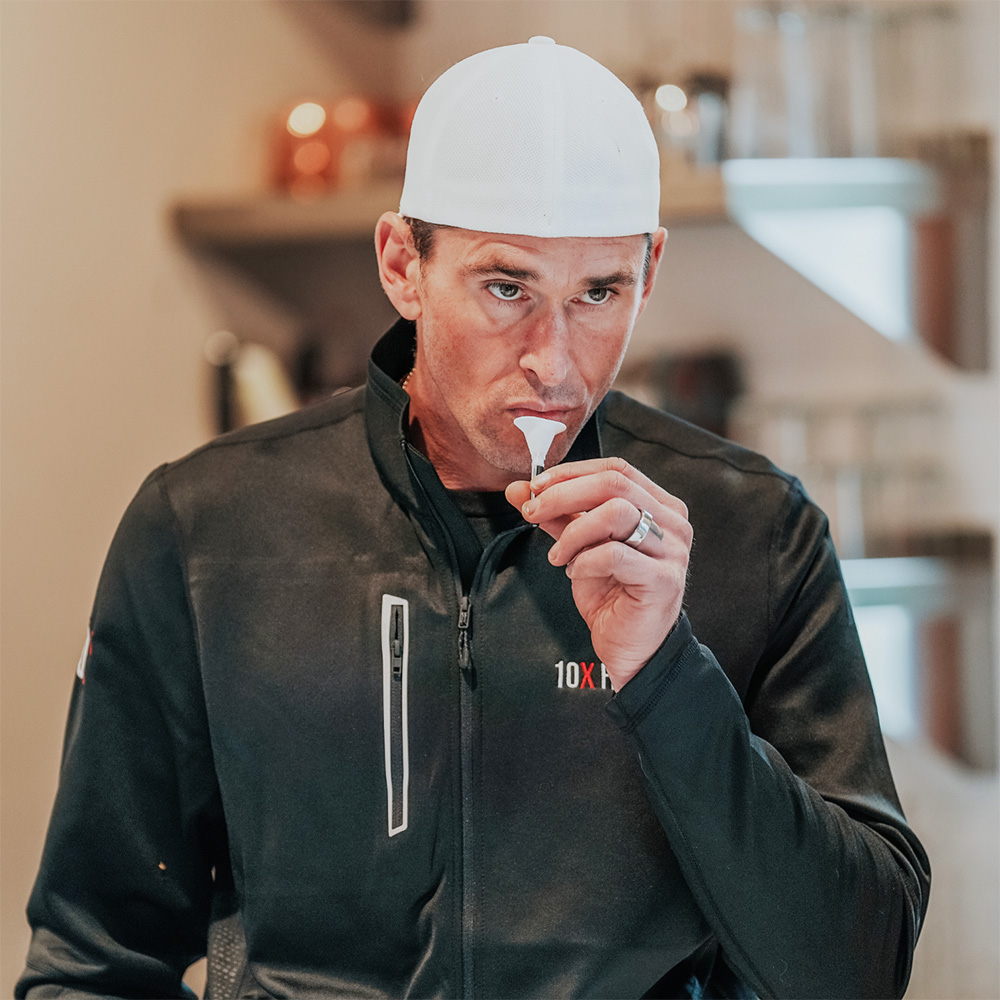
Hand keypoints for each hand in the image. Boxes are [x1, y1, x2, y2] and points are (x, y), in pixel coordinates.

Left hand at [505, 457, 691, 690]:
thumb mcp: (579, 546)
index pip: (616, 469)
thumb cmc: (612, 594)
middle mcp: (672, 523)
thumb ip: (556, 515)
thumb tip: (519, 490)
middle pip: (613, 484)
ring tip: (560, 556)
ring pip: (615, 513)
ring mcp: (672, 550)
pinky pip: (615, 554)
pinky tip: (576, 573)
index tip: (536, 486)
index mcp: (659, 506)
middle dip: (563, 495)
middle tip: (533, 512)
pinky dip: (585, 560)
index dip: (572, 472)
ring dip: (574, 532)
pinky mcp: (663, 579)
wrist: (631, 647)